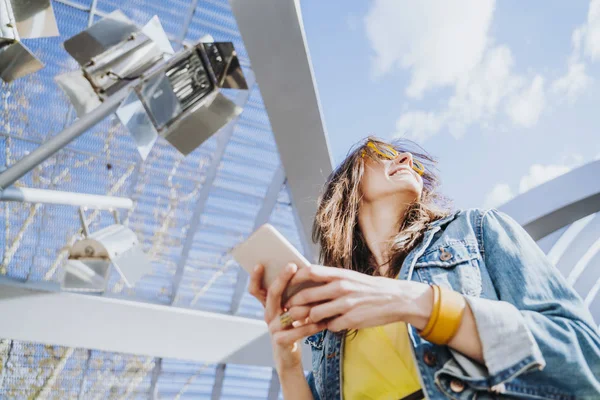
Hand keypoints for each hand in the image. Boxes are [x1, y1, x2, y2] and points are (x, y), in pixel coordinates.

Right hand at [248, 263, 326, 370]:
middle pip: (272, 294)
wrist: (288, 354)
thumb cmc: (294, 326)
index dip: (255, 278)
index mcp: (268, 306)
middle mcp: (268, 315)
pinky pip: (297, 331)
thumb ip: (294, 294)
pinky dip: (312, 326)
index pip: (256, 290)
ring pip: (290, 312)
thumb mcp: (292, 309)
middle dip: (282, 278)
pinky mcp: (280, 341)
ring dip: (306, 305)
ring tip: (319, 296)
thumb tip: (306, 271)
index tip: (259, 264)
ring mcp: (272, 328)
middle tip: (291, 265)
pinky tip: (323, 322)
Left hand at [284, 265, 432, 331]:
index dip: (294, 278)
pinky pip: (330, 326)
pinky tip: (329, 325)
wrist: (396, 299)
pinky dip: (327, 327)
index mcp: (340, 274)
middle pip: (306, 296)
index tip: (286, 284)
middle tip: (287, 310)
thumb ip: (331, 279)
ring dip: (308, 319)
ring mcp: (346, 304)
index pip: (310, 272)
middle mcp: (341, 287)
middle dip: (293, 305)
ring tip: (306, 321)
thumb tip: (308, 280)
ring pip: (314, 314)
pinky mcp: (351, 320)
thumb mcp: (351, 277)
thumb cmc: (370, 288)